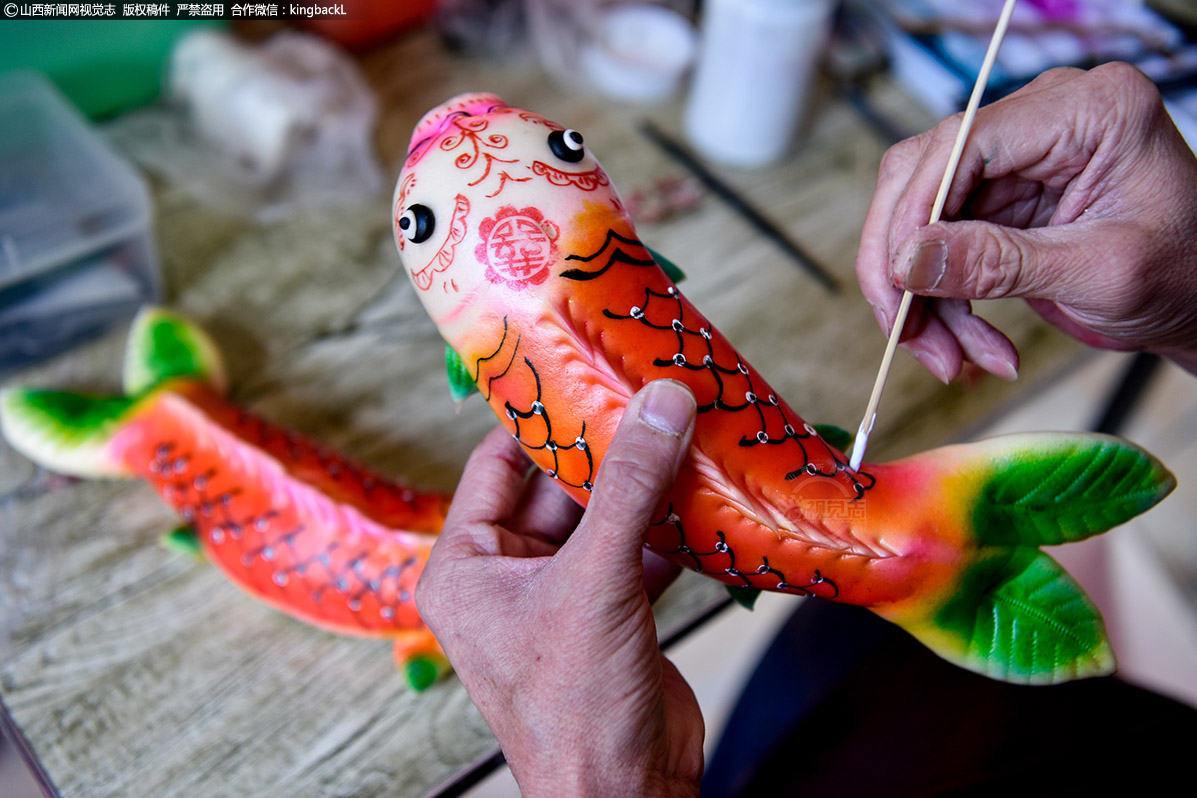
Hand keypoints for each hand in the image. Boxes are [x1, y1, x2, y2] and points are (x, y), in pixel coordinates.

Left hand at [416, 380, 702, 796]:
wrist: (627, 796)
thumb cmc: (575, 708)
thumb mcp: (596, 580)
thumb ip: (629, 488)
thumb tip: (659, 406)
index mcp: (466, 565)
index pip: (497, 465)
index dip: (538, 416)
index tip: (580, 366)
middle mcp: (506, 575)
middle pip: (560, 487)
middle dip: (608, 448)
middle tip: (651, 394)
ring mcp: (561, 596)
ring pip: (605, 518)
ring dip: (645, 485)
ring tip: (686, 431)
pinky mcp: (610, 615)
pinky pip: (636, 551)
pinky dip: (669, 527)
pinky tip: (702, 494)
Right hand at [857, 63, 1196, 379]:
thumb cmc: (1185, 276)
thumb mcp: (1098, 273)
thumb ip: (1000, 262)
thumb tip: (909, 259)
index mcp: (1086, 112)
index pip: (963, 141)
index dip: (917, 209)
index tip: (900, 278)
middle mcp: (1040, 121)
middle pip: (922, 176)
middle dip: (905, 265)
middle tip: (907, 333)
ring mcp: (1013, 161)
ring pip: (917, 220)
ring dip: (923, 298)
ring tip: (953, 359)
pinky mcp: (995, 201)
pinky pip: (937, 249)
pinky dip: (942, 305)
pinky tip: (971, 349)